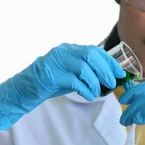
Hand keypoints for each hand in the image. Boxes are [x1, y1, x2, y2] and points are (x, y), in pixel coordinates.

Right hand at [0, 43, 125, 129]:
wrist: (24, 90)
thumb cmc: (51, 83)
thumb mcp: (71, 73)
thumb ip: (86, 71)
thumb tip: (110, 76)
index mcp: (69, 49)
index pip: (95, 50)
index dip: (109, 61)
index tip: (120, 72)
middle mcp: (63, 51)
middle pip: (91, 56)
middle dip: (105, 70)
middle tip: (112, 83)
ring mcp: (55, 61)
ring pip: (84, 68)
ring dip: (95, 82)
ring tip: (98, 92)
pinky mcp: (50, 74)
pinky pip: (73, 80)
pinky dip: (85, 89)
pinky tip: (89, 95)